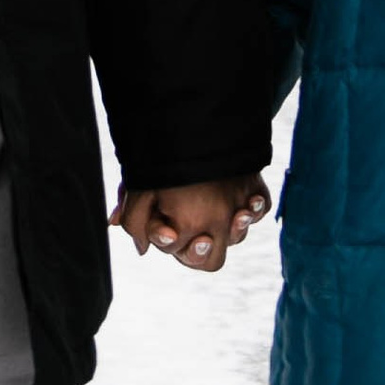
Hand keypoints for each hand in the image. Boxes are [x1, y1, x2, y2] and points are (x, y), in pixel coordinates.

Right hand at [110, 176, 270, 271]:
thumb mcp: (142, 183)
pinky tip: (252, 199)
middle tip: (206, 237)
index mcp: (183, 233)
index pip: (187, 254)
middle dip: (211, 248)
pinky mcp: (250, 194)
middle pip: (214, 253)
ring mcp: (231, 213)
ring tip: (238, 214)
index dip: (186, 251)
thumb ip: (131, 209)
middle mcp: (208, 227)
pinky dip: (258, 206)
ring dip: (239, 226)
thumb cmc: (161, 161)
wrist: (189, 130)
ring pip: (239, 233)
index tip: (173, 236)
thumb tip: (124, 232)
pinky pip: (261, 208)